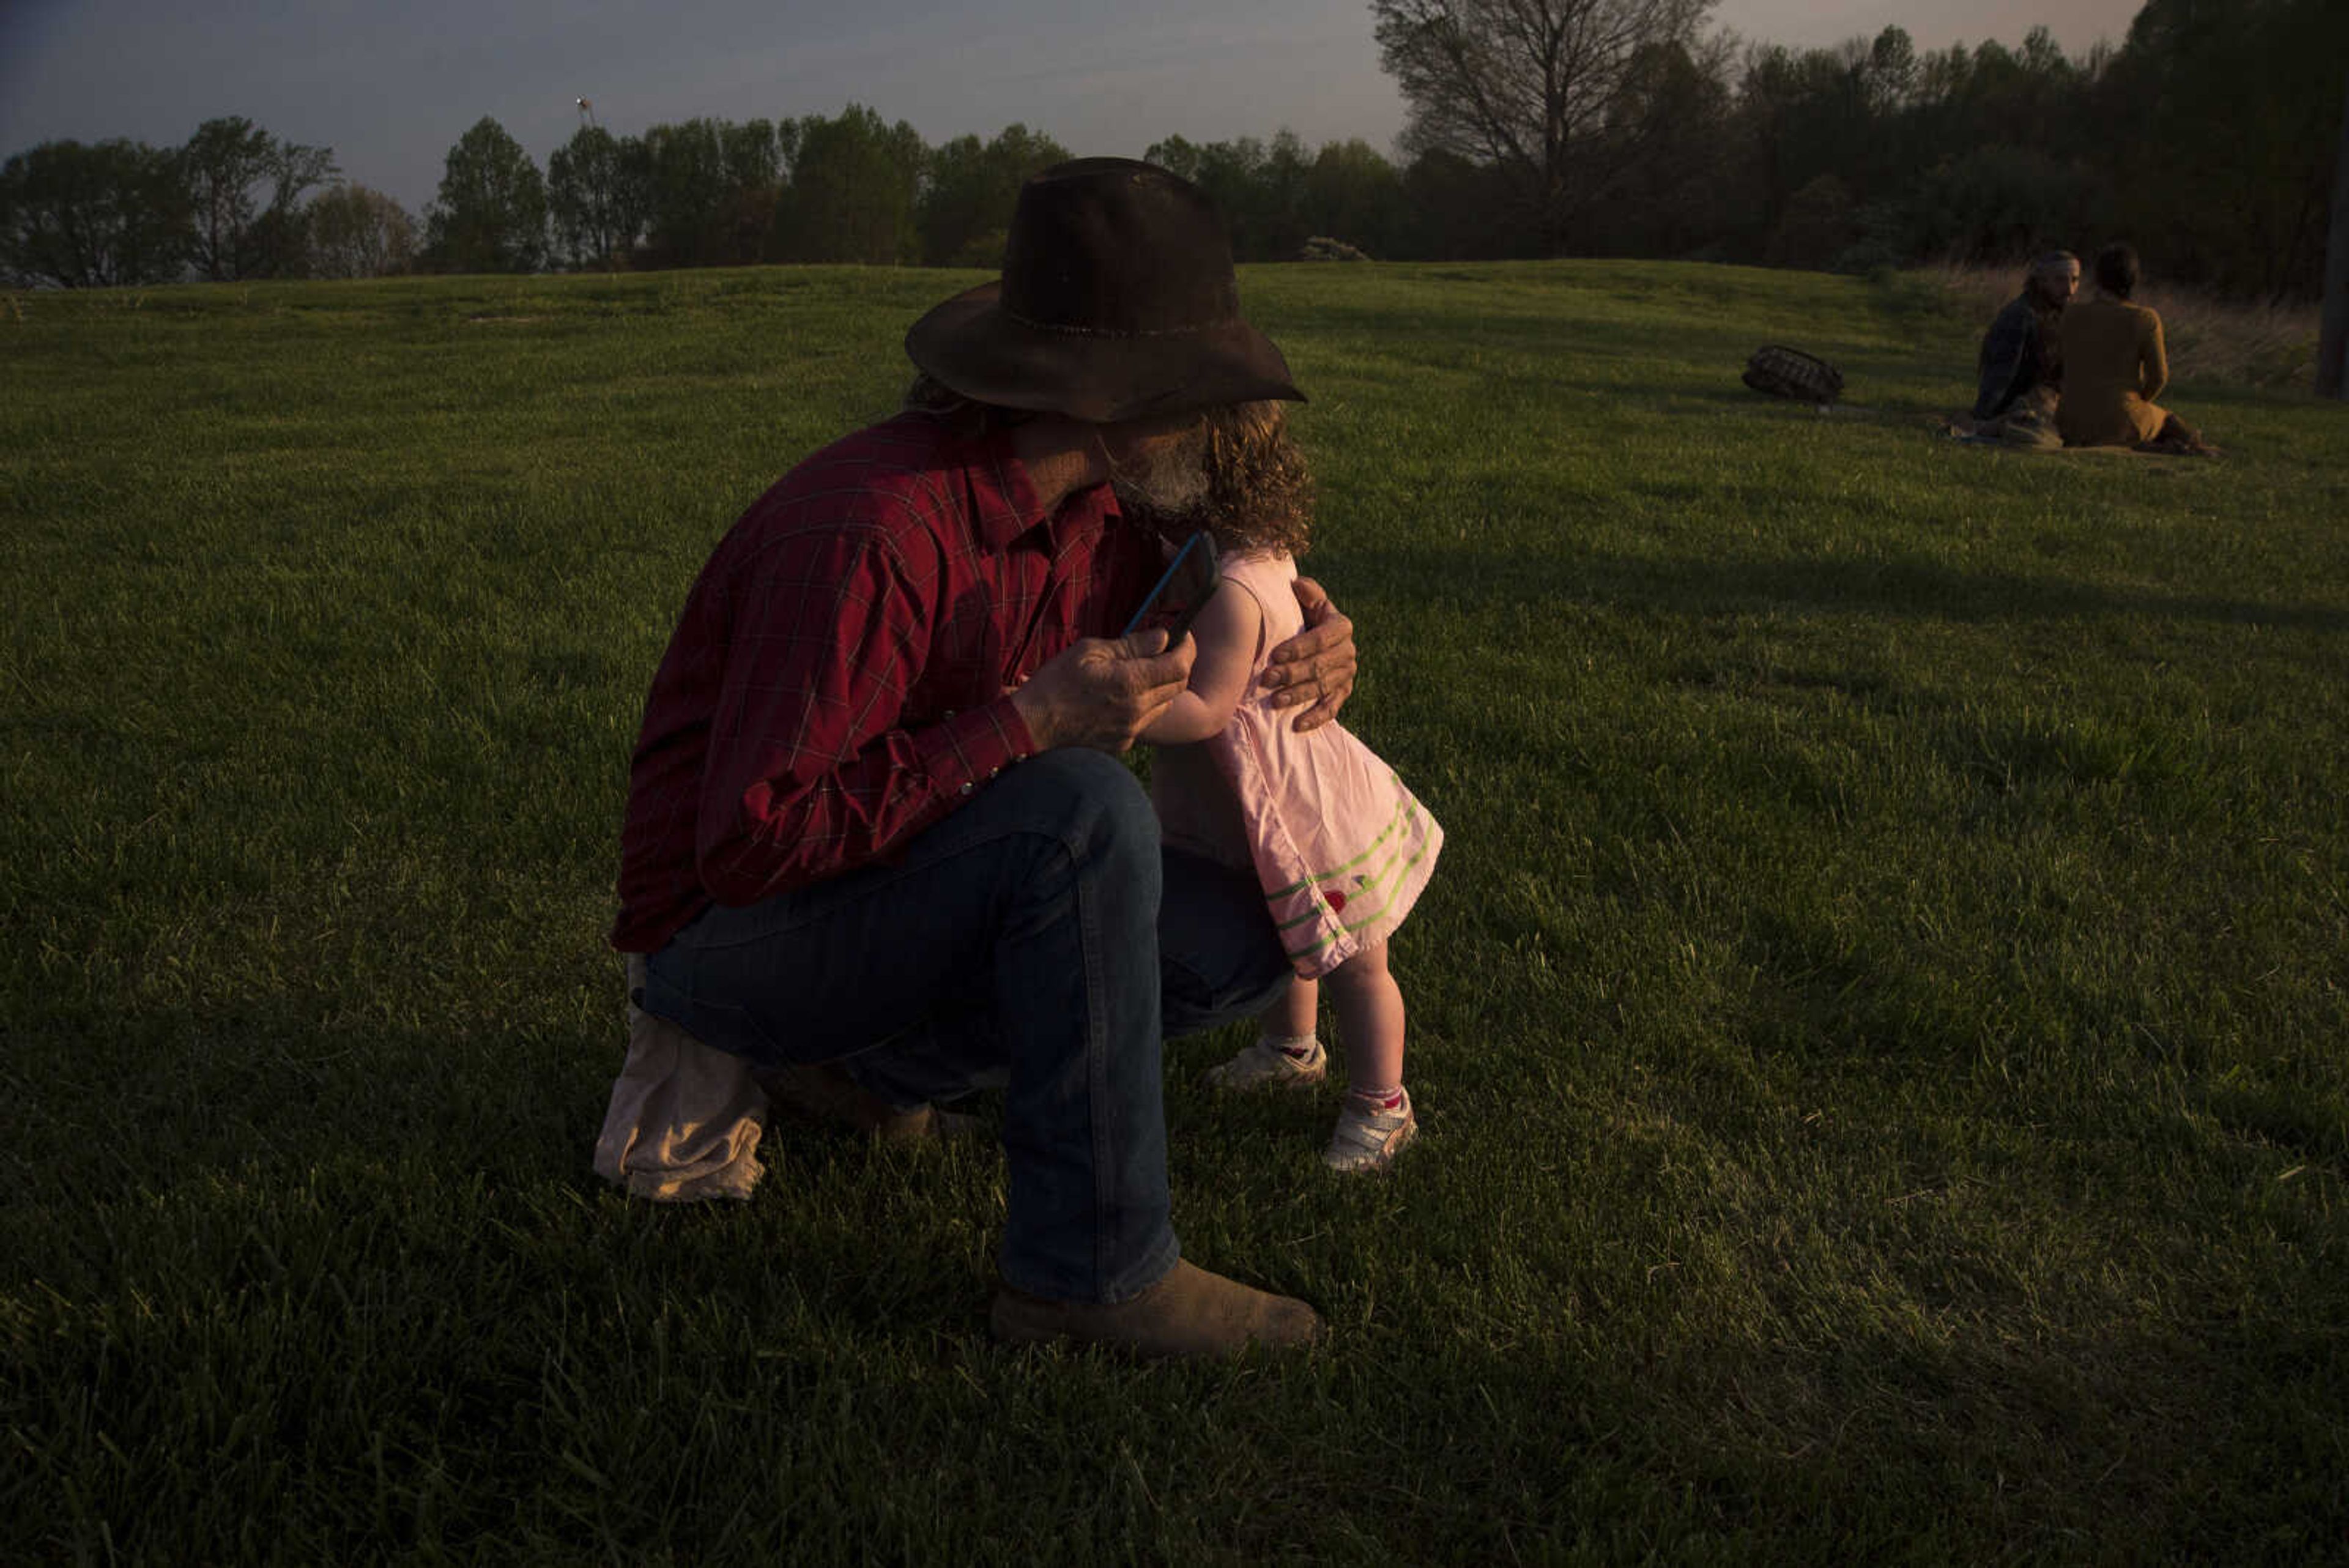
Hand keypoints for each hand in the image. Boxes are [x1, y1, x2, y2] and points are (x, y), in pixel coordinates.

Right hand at [1011, 629, 1194, 753]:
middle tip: (1166, 649)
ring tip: (1144, 672)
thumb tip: (1162, 636)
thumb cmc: (1056, 682)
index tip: (1181, 635)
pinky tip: (1125, 695)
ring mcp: (1131, 730)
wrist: (1033, 725)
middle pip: (1178, 686)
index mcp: (1131, 683)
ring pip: (1165, 704)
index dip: (1186, 647)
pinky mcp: (1123, 743)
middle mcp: (1138, 710)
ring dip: (1163, 686)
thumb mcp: (1090, 651)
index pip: (1179, 665)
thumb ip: (1131, 645)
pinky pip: (1146, 721)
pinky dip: (1144, 705)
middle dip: (1178, 664)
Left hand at [1258, 576, 1355, 731]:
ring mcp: (1346, 674)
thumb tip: (1297, 585)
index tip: (1275, 655)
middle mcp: (1348, 651)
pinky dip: (1315, 718)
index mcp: (1341, 626)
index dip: (1299, 647)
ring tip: (1275, 701)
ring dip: (1299, 696)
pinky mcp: (1342, 693)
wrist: (1309, 636)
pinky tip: (1297, 725)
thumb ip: (1306, 592)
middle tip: (1267, 680)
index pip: (1322, 638)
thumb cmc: (1301, 615)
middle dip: (1292, 674)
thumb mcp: (1304, 600)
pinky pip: (1331, 708)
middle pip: (1321, 666)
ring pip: (1323, 688)